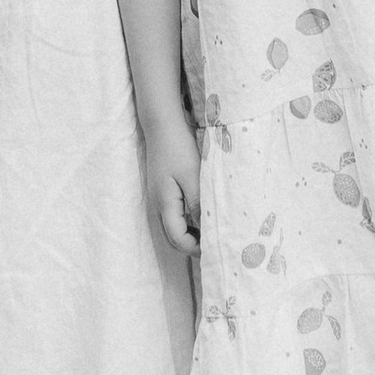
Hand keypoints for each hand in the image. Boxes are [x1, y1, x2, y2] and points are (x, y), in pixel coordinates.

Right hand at [140, 102, 201, 254]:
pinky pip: (173, 217)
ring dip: (190, 235)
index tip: (216, 246)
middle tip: (216, 243)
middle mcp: (158, 207)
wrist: (162, 126)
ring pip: (172, 229)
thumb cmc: (178, 149)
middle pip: (173, 239)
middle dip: (193, 246)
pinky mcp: (162, 192)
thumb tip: (207, 229)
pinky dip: (187, 223)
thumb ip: (198, 204)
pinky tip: (201, 214)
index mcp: (165, 205)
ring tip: (211, 230)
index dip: (196, 248)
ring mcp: (158, 200)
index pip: (178, 240)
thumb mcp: (192, 177)